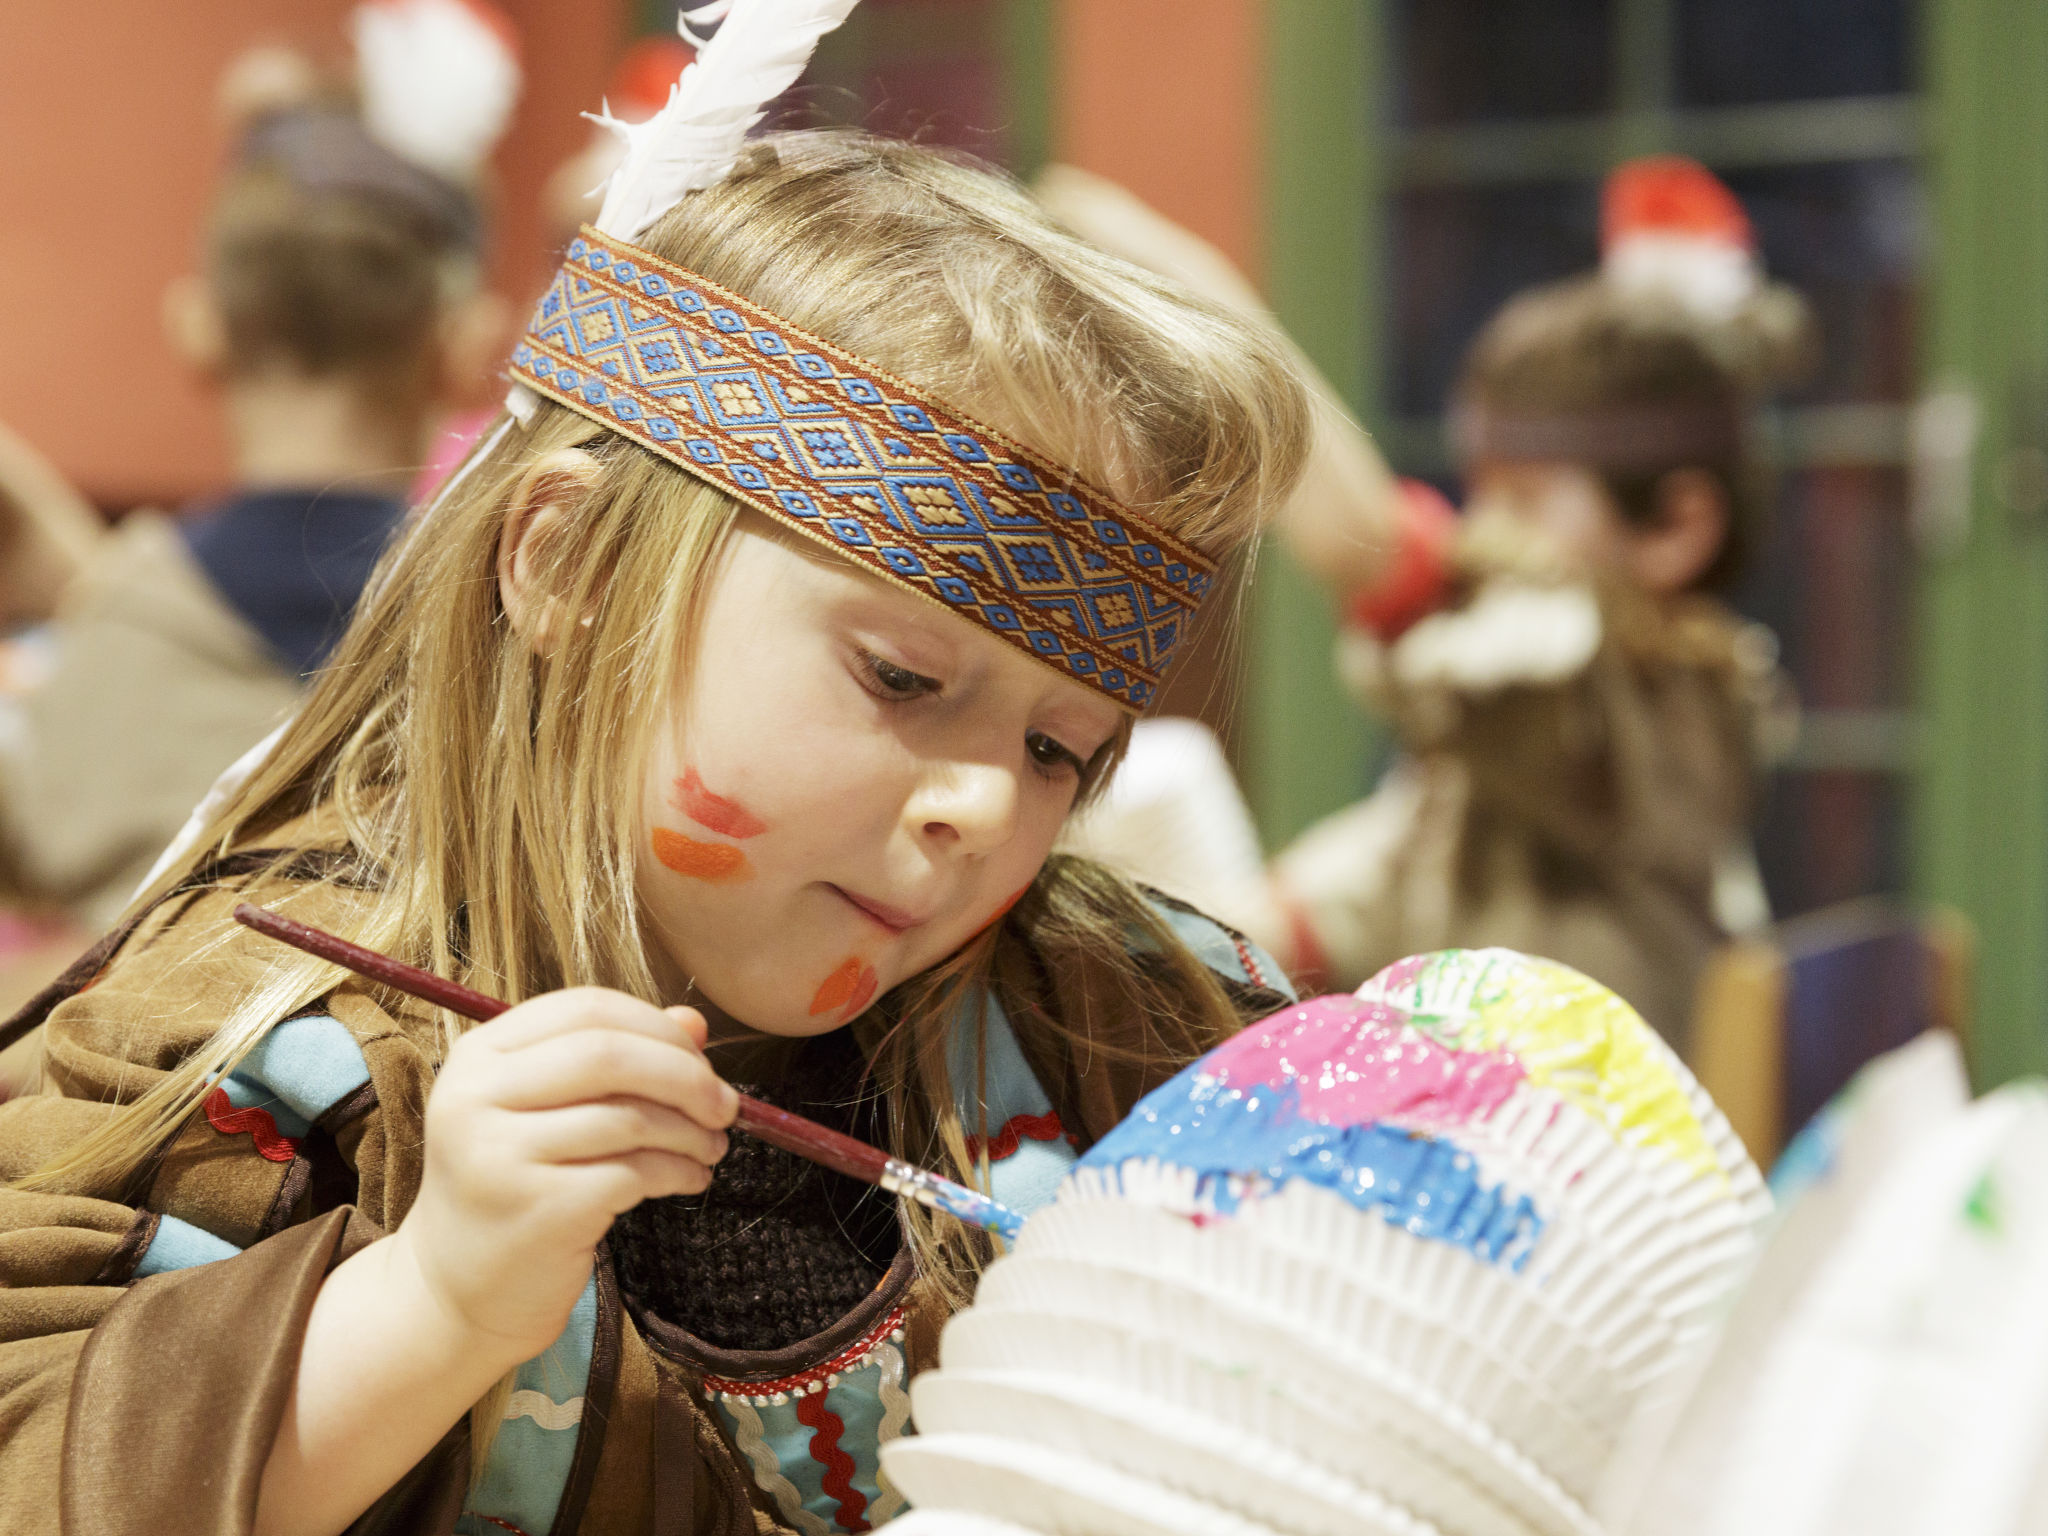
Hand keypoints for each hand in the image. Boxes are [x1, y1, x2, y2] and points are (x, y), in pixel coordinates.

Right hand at [390, 988, 736, 1360]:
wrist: (459, 1290)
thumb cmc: (517, 1185)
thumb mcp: (550, 1110)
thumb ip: (616, 1058)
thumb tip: (695, 1023)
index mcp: (478, 1055)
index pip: (585, 1008)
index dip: (657, 1027)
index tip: (699, 1056)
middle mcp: (476, 1098)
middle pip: (609, 1055)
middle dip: (686, 1075)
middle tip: (725, 1105)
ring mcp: (500, 1155)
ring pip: (629, 1117)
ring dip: (691, 1131)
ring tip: (712, 1147)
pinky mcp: (536, 1209)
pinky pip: (633, 1173)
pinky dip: (678, 1171)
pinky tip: (690, 1179)